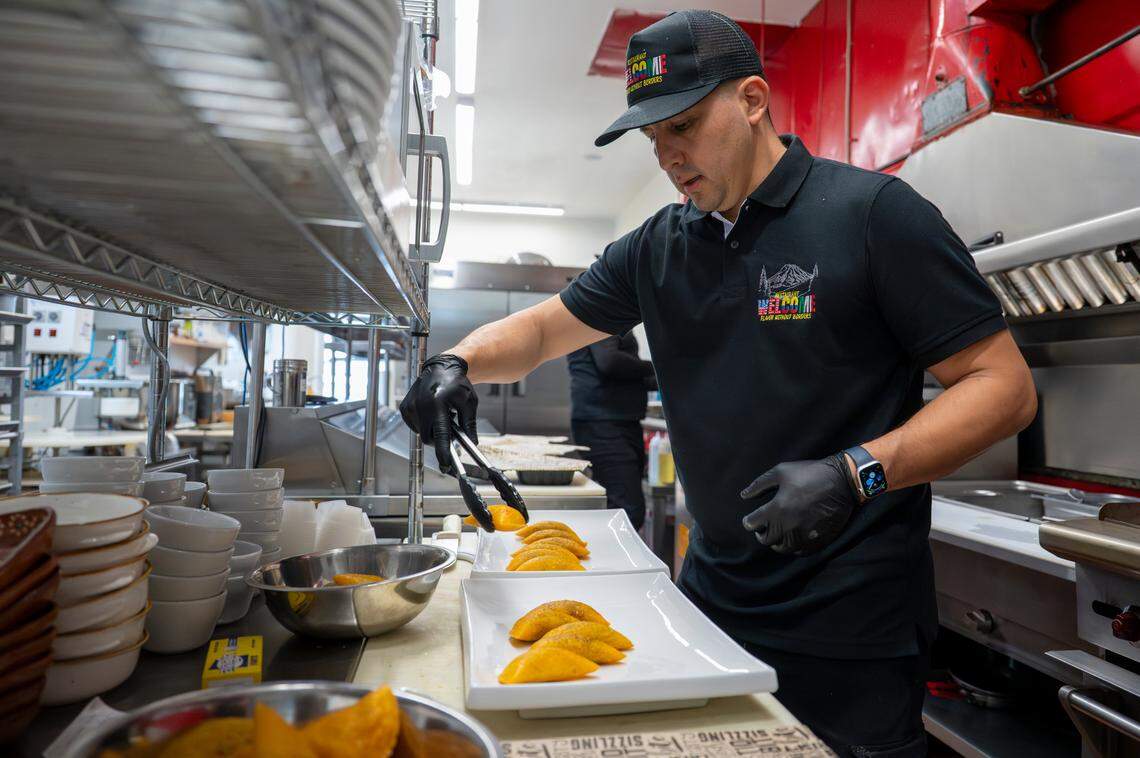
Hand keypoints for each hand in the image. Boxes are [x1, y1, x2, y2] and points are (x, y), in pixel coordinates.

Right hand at [398, 354, 477, 475]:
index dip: (444, 453)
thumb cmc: (457, 384)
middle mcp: (420, 406)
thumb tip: (472, 443)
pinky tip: (432, 413)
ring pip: (422, 433)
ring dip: (432, 430)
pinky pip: (415, 426)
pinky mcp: (404, 408)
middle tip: (449, 430)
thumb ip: (469, 424)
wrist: (441, 367)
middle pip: (429, 438)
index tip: (446, 466)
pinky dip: (424, 425)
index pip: (440, 435)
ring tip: (441, 416)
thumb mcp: (469, 403)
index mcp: (437, 404)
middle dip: (439, 440)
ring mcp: (410, 407)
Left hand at [740, 456, 856, 555]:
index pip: (752, 524)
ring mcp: (804, 536)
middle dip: (762, 533)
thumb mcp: (781, 472)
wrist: (843, 482)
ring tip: (779, 532)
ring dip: (777, 541)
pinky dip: (793, 546)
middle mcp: (788, 527)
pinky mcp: (818, 541)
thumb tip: (744, 496)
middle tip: (764, 526)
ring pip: (782, 548)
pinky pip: (800, 551)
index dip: (749, 521)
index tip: (751, 518)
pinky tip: (794, 536)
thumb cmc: (810, 473)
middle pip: (766, 540)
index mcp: (777, 509)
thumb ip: (759, 485)